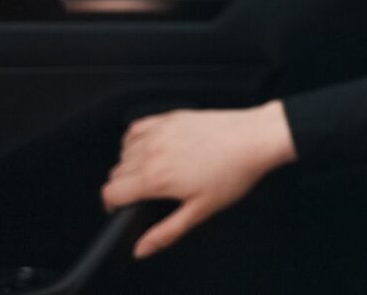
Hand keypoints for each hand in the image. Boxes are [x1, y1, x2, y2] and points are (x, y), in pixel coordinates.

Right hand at [100, 100, 297, 258]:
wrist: (255, 139)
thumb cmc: (233, 173)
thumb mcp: (201, 210)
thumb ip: (167, 232)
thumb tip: (143, 248)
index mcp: (156, 177)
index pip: (111, 191)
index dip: (112, 205)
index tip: (121, 209)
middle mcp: (152, 151)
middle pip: (116, 172)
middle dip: (123, 186)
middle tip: (143, 194)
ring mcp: (160, 131)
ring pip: (124, 150)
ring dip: (129, 163)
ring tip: (150, 173)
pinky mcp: (170, 117)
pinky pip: (137, 128)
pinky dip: (135, 139)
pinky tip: (149, 148)